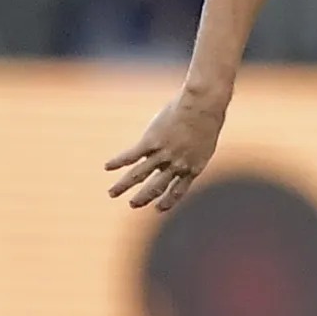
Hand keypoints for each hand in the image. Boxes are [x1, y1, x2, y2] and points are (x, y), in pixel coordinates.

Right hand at [105, 84, 228, 210]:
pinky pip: (131, 156)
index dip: (167, 201)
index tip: (158, 209)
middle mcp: (176, 166)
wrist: (203, 106)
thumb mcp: (206, 140)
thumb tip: (191, 148)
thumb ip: (195, 150)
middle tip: (133, 204)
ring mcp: (162, 155)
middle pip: (156, 187)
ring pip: (138, 175)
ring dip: (124, 185)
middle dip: (143, 197)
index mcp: (192, 167)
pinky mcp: (150, 142)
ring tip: (112, 193)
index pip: (178, 191)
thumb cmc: (209, 117)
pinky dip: (118, 162)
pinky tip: (107, 166)